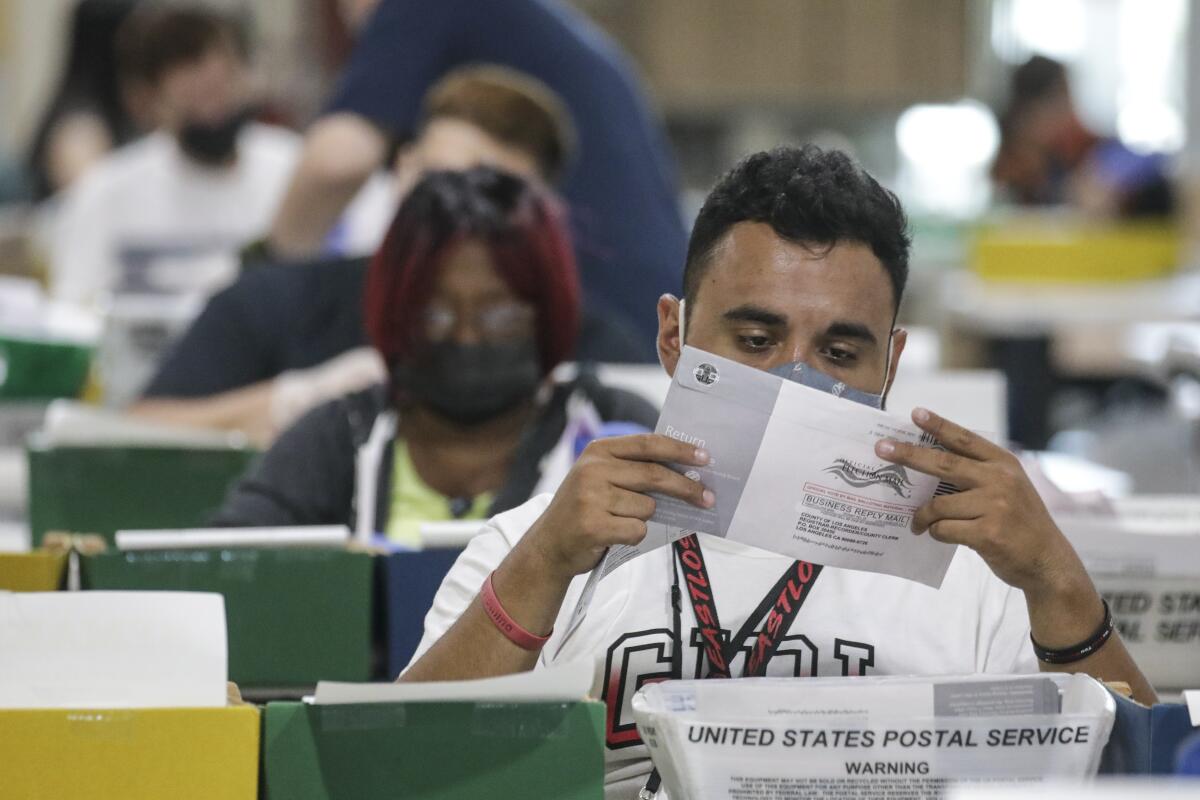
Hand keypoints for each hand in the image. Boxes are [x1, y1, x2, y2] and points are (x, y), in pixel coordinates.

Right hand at [523, 434, 713, 580]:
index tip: (705, 458)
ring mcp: (590, 497)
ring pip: (647, 508)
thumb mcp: (600, 478)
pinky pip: (637, 530)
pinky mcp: (593, 525)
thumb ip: (633, 470)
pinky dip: (633, 536)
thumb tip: (685, 473)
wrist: (548, 545)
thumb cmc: (584, 510)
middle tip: (707, 498)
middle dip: (686, 488)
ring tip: (619, 522)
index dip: (679, 450)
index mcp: (598, 451)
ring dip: (643, 519)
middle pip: (654, 475)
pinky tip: (613, 535)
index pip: (648, 444)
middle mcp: (592, 469)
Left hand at [874, 408, 1082, 594]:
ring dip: (922, 515)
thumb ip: (978, 475)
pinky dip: (936, 533)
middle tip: (881, 449)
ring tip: (917, 523)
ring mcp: (995, 507)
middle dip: (908, 455)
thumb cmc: (1020, 523)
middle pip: (943, 463)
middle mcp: (1000, 480)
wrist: (1048, 562)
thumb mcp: (1008, 489)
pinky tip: (938, 535)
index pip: (965, 440)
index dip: (939, 425)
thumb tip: (927, 466)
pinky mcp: (988, 533)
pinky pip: (944, 529)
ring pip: (938, 505)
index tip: (915, 414)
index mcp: (1004, 464)